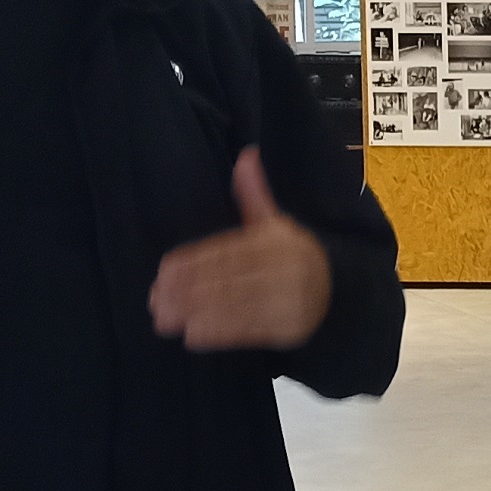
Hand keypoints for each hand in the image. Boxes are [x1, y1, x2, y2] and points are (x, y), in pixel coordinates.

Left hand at [149, 148, 334, 351]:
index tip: (164, 271)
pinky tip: (192, 335)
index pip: (229, 251)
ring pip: (234, 306)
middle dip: (188, 291)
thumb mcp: (275, 222)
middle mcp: (282, 270)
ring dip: (195, 314)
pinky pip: (249, 331)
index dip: (195, 262)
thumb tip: (246, 155)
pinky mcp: (287, 328)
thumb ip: (254, 194)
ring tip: (164, 318)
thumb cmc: (292, 255)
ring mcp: (286, 301)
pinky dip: (219, 334)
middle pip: (228, 280)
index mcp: (276, 241)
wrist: (335, 292)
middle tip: (155, 298)